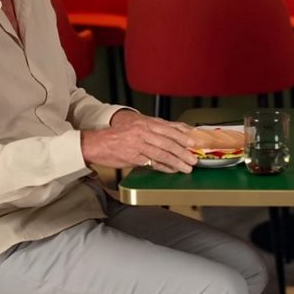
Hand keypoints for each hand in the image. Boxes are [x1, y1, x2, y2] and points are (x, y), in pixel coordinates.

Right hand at [81, 110, 198, 172]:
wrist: (98, 143)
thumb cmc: (118, 135)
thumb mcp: (138, 126)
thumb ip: (155, 130)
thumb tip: (174, 135)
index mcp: (146, 123)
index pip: (170, 129)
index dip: (184, 136)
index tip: (195, 142)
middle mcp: (144, 132)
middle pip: (168, 142)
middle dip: (183, 151)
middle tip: (194, 158)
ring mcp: (139, 144)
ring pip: (162, 153)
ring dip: (176, 161)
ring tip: (186, 167)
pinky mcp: (134, 157)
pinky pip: (152, 163)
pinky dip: (164, 167)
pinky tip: (172, 170)